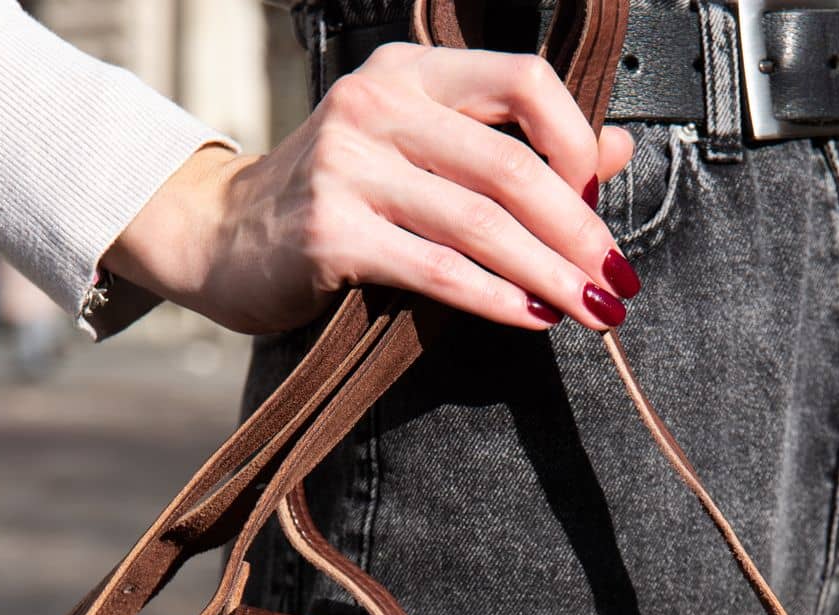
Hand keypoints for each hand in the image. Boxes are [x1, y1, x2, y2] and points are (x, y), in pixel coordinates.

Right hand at [103, 43, 636, 335]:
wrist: (222, 235)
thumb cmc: (332, 199)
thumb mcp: (420, 154)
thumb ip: (510, 149)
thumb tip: (614, 151)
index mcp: (410, 73)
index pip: (523, 82)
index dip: (578, 143)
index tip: (600, 201)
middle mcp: (380, 104)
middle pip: (513, 167)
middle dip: (579, 233)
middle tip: (616, 280)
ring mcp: (351, 165)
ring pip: (482, 223)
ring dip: (550, 274)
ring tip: (590, 310)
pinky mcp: (334, 232)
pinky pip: (438, 269)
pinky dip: (494, 298)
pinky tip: (530, 317)